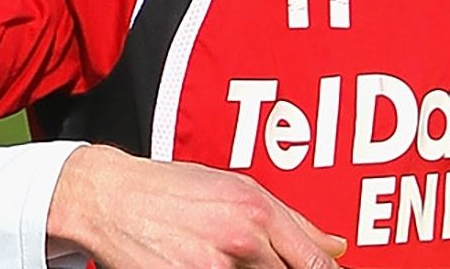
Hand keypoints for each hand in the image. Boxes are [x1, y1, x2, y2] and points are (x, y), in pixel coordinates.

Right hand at [48, 145, 346, 267]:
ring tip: (218, 256)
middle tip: (255, 262)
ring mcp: (212, 268)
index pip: (314, 263)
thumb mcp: (240, 190)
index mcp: (260, 212)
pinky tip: (206, 264)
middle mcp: (242, 241)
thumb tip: (338, 246)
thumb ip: (294, 223)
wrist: (111, 198)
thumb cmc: (175, 189)